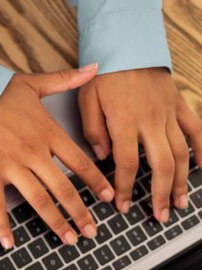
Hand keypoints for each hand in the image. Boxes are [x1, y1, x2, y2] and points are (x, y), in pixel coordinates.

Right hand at [0, 64, 113, 248]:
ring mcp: (10, 165)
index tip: (107, 197)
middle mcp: (33, 152)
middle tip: (92, 231)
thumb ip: (67, 79)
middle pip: (63, 188)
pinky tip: (9, 243)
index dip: (96, 182)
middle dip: (81, 212)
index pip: (79, 162)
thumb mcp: (35, 82)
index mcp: (47, 132)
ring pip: (38, 200)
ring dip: (56, 222)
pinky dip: (2, 225)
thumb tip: (95, 67)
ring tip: (69, 239)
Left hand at [78, 68, 201, 220]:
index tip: (121, 205)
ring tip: (179, 203)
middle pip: (160, 165)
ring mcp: (169, 114)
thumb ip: (93, 130)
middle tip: (159, 215)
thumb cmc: (105, 74)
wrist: (128, 45)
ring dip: (181, 181)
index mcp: (125, 122)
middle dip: (159, 194)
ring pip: (181, 153)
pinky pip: (197, 130)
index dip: (124, 188)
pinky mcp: (180, 106)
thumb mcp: (87, 100)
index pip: (125, 164)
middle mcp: (151, 121)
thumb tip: (102, 157)